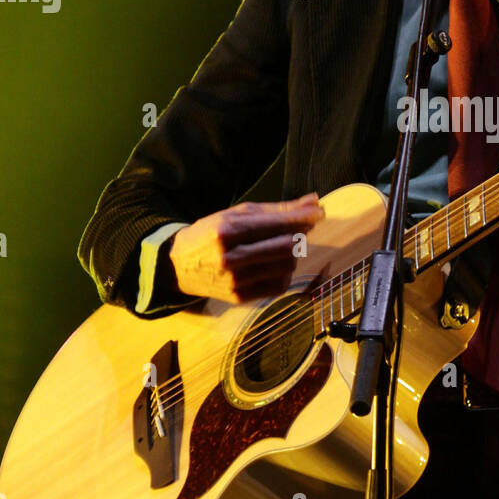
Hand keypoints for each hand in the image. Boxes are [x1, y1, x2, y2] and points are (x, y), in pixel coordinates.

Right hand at [169, 195, 325, 303]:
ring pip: (286, 266)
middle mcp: (230, 257)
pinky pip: (279, 285)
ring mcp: (235, 280)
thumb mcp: (237, 214)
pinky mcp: (240, 297)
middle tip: (300, 228)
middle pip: (286, 247)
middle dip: (300, 234)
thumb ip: (277, 210)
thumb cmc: (212, 233)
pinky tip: (274, 264)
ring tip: (281, 246)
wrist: (179, 265)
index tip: (319, 212)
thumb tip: (314, 202)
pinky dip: (285, 272)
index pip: (276, 224)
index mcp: (227, 231)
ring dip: (293, 254)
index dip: (303, 218)